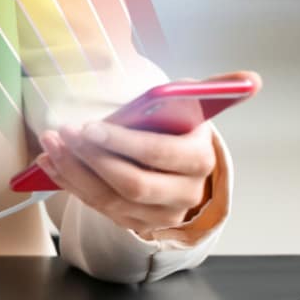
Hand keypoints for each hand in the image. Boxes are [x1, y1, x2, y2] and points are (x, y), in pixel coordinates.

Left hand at [35, 71, 259, 238]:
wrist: (177, 163)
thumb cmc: (179, 125)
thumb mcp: (195, 104)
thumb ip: (215, 88)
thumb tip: (249, 77)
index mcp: (200, 160)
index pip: (160, 155)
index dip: (123, 143)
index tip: (90, 127)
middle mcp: (184, 193)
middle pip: (133, 184)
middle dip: (92, 159)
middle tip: (63, 133)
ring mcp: (159, 214)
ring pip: (110, 199)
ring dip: (74, 171)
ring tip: (50, 143)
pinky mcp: (135, 222)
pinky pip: (97, 207)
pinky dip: (70, 183)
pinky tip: (50, 162)